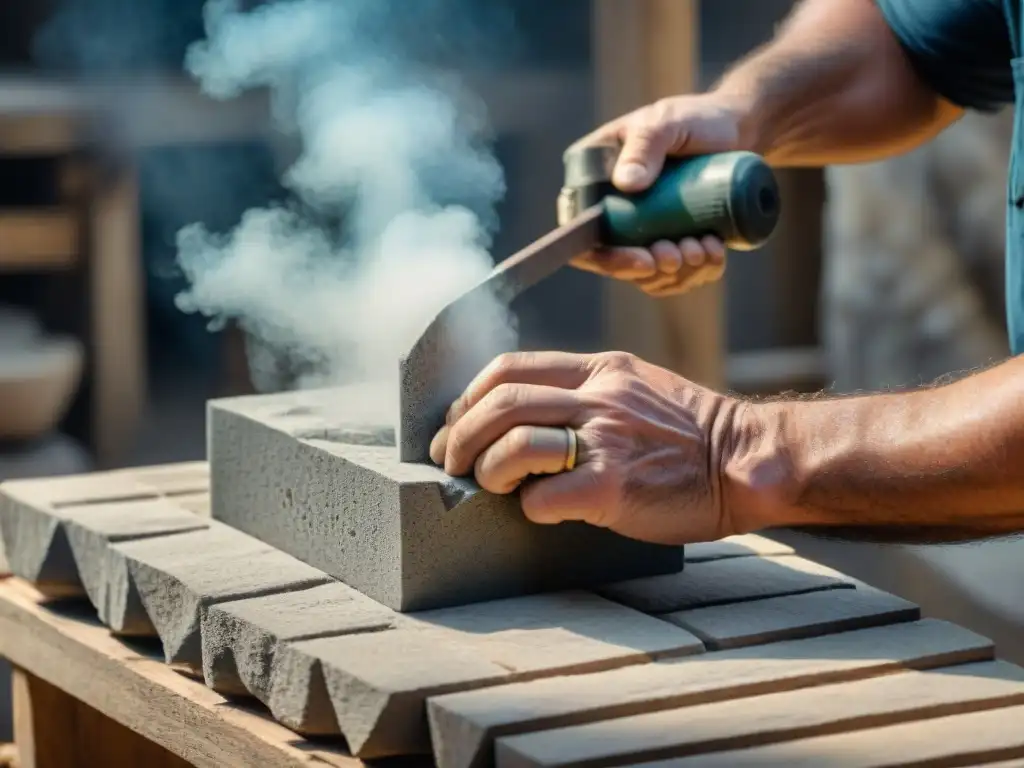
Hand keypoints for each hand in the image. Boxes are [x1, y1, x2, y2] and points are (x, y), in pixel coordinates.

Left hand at [428, 350, 747, 544]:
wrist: (745, 459)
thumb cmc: (688, 433)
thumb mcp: (635, 387)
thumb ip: (582, 393)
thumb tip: (520, 416)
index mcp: (598, 369)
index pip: (508, 367)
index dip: (468, 398)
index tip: (457, 423)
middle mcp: (598, 397)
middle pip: (499, 403)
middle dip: (461, 435)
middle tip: (452, 462)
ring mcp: (607, 440)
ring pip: (515, 442)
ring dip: (488, 470)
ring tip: (491, 486)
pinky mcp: (616, 487)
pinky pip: (546, 497)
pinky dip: (529, 508)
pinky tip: (541, 512)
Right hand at [570, 93, 754, 296]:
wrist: (737, 131)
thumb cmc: (696, 120)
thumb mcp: (668, 123)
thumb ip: (646, 144)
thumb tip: (626, 184)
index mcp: (594, 184)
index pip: (581, 233)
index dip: (605, 258)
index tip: (645, 261)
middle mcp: (612, 213)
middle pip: (615, 264)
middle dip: (652, 270)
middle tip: (683, 252)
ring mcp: (642, 232)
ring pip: (648, 276)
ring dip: (678, 274)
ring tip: (707, 246)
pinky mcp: (671, 243)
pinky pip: (675, 277)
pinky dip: (697, 274)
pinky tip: (715, 252)